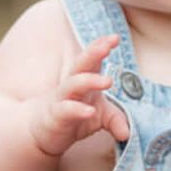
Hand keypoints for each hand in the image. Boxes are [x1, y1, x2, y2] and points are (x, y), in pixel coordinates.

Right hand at [30, 34, 129, 154]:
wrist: (41, 132)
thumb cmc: (73, 116)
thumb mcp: (99, 117)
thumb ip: (115, 119)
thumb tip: (128, 132)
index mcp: (83, 79)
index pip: (93, 59)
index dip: (101, 46)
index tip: (115, 37)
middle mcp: (72, 85)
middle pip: (81, 64)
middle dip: (93, 53)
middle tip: (107, 46)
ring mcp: (62, 99)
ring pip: (72, 84)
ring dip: (89, 80)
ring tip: (108, 80)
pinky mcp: (55, 116)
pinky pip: (65, 110)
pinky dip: (77, 110)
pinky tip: (90, 111)